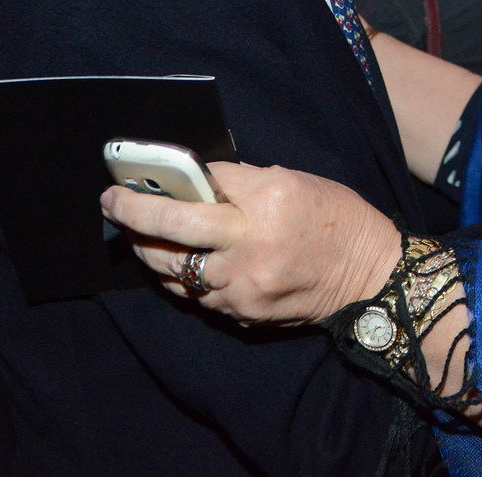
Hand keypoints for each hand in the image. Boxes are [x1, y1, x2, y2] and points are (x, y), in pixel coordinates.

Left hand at [100, 161, 402, 325]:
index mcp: (270, 198)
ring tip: (136, 235)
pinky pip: (195, 294)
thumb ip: (246, 184)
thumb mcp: (298, 182)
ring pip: (173, 267)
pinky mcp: (242, 311)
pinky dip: (180, 276)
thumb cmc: (338, 219)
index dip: (174, 173)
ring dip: (148, 249)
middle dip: (133, 212)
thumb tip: (199, 183)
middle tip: (111, 202)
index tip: (145, 170)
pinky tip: (175, 263)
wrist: (370, 276)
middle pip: (173, 227)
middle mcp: (253, 242)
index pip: (205, 181)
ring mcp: (244, 283)